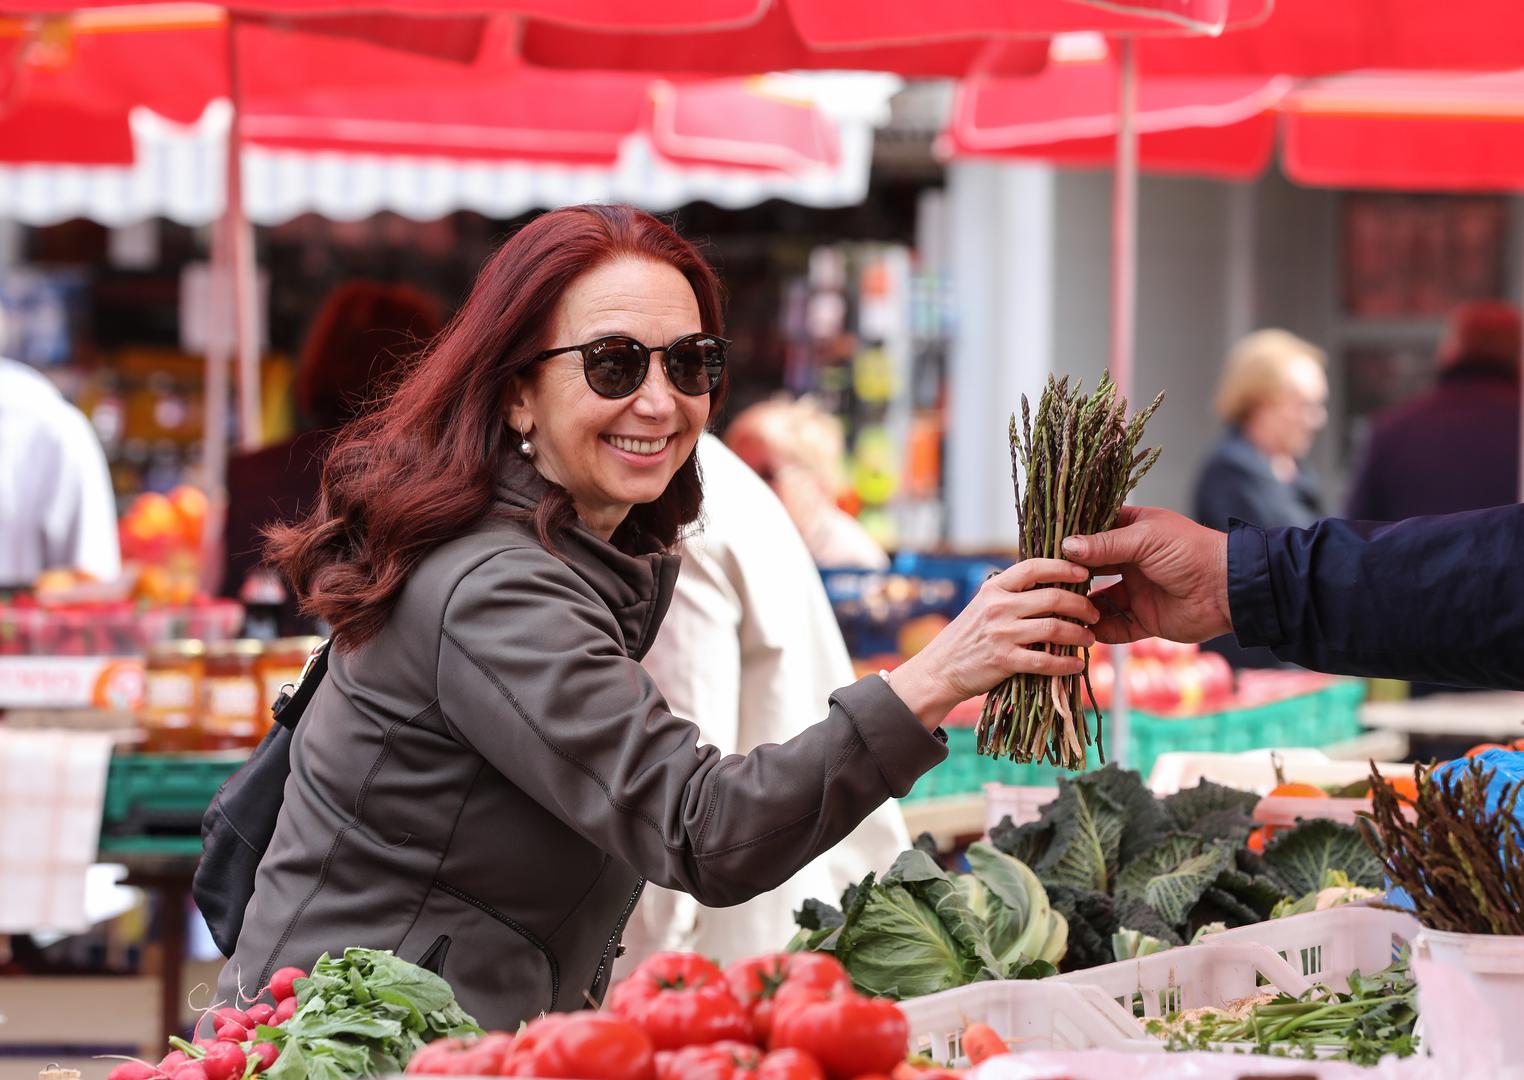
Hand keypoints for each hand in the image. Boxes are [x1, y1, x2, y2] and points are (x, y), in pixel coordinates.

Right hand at [889, 559, 1097, 729]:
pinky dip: (1066, 663)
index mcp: (994, 588)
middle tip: (1093, 613)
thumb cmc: (968, 637)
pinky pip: (1045, 660)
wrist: (940, 669)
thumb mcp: (983, 605)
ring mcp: (1001, 633)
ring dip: (1079, 634)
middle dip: (1081, 605)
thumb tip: (1051, 585)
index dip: (1063, 567)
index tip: (1084, 573)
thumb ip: (1011, 594)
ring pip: (1054, 628)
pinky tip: (1076, 665)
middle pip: (1052, 598)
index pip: (1034, 567)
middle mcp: (998, 607)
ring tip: (1089, 638)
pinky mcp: (1004, 660)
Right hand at [1059, 506, 1231, 645]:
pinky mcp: (1143, 619)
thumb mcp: (1145, 539)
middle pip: (1090, 569)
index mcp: (1132, 532)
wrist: (1228, 590)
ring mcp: (1135, 591)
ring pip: (1097, 601)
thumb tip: (1066, 546)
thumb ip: (1105, 544)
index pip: (1093, 532)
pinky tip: (1075, 631)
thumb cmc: (1190, 552)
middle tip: (1040, 581)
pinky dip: (1096, 631)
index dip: (1070, 539)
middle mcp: (1130, 561)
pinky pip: (1113, 628)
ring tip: (1053, 608)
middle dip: (1068, 576)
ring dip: (1078, 605)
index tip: (1043, 545)